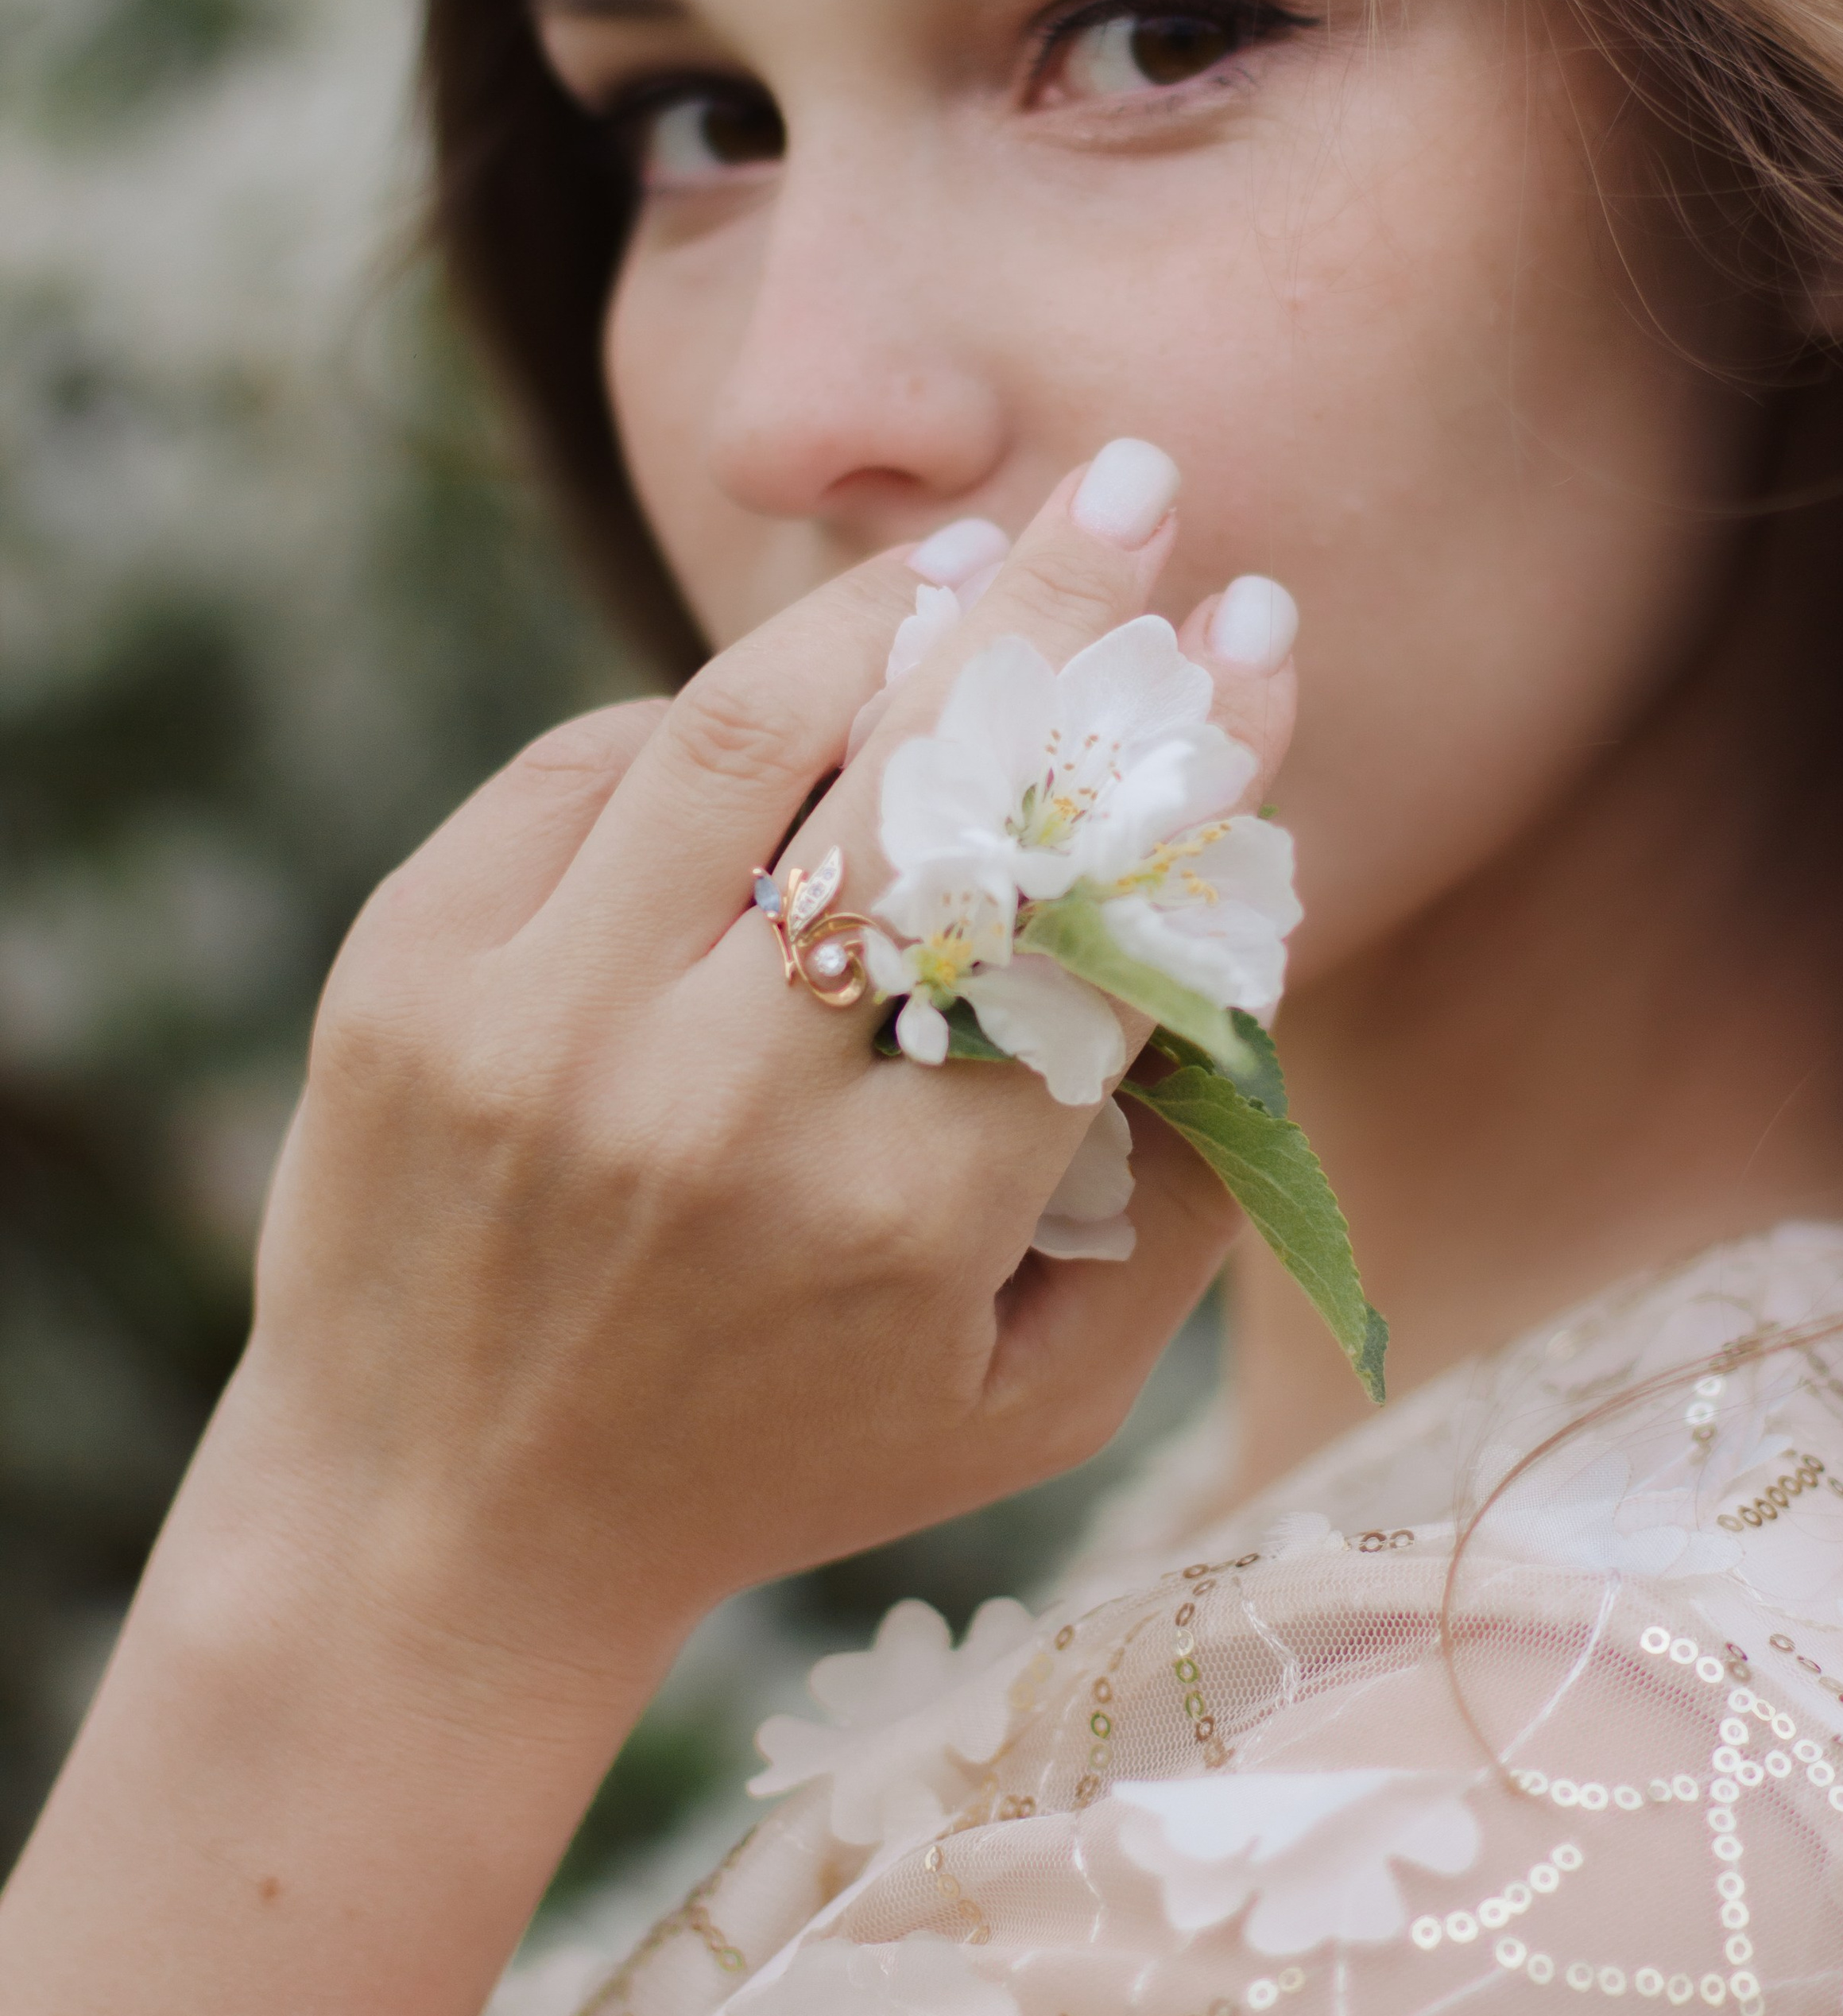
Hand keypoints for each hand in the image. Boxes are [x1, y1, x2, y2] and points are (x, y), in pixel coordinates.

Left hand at [233, 444, 1297, 1707]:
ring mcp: (540, 1027)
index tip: (1259, 634)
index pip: (1088, 924)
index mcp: (896, 1225)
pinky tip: (781, 710)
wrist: (439, 1528)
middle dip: (1056, 615)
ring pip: (738, 733)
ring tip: (963, 558)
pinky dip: (698, 721)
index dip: (1191, 760)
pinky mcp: (410, 971)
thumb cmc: (779, 1456)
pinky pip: (585, 768)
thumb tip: (1234, 961)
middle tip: (1134, 487)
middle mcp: (714, 1111)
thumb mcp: (1027, 1402)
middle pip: (922, 788)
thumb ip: (1170, 1208)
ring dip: (873, 616)